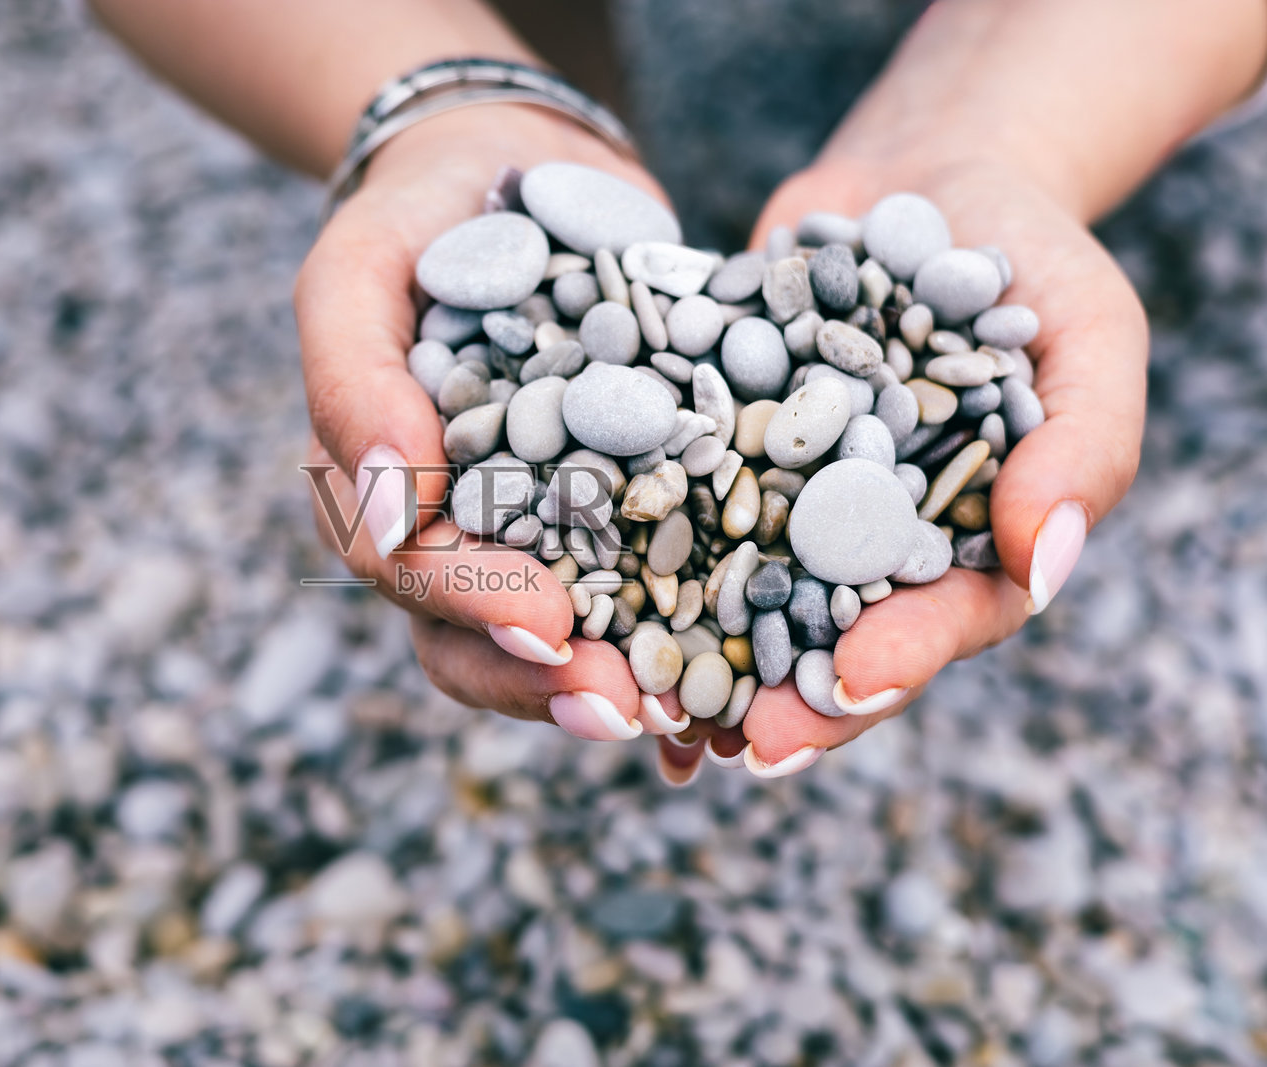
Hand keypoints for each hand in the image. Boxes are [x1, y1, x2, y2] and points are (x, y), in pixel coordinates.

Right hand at [297, 105, 691, 739]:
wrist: (511, 169)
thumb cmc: (417, 220)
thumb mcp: (358, 271)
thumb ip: (351, 381)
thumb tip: (389, 514)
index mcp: (374, 490)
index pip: (407, 570)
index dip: (473, 603)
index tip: (551, 622)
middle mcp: (448, 529)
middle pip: (475, 638)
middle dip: (548, 682)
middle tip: (632, 709)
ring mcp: (531, 526)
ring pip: (553, 636)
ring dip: (616, 676)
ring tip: (688, 710)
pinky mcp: (615, 502)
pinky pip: (639, 583)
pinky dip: (681, 630)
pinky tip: (739, 665)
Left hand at [684, 155, 1146, 781]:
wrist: (924, 178)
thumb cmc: (1029, 261)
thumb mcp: (1087, 334)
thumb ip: (1082, 445)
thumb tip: (1044, 566)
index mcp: (960, 545)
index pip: (937, 624)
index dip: (895, 663)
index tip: (845, 689)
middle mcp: (860, 541)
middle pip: (826, 636)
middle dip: (785, 694)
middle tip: (736, 743)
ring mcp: (779, 499)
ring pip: (732, 591)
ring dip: (693, 651)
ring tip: (646, 700)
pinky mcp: (708, 445)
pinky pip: (664, 499)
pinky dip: (626, 543)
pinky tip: (580, 579)